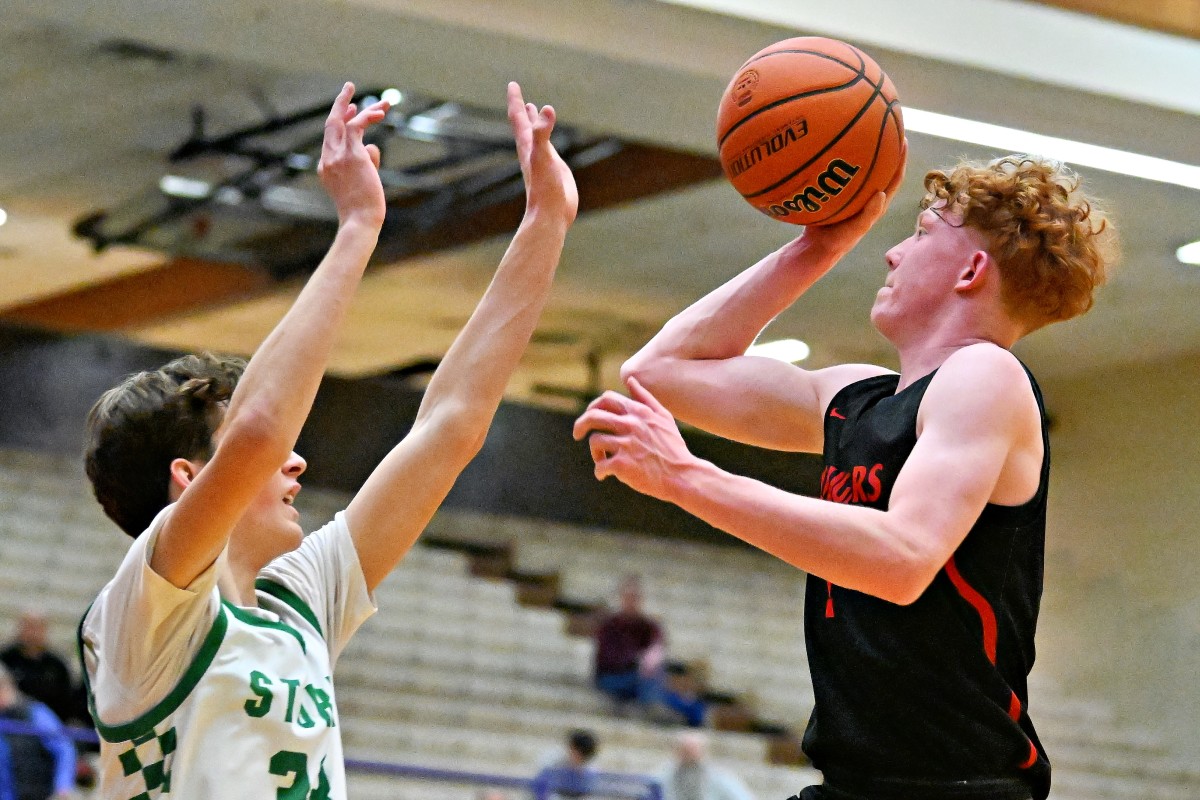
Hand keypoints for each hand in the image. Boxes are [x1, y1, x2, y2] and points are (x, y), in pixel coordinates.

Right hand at [318, 82, 390, 228]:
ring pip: (346, 122)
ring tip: (384, 103)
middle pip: (331, 124)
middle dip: (340, 103)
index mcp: (326, 167)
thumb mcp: (361, 182)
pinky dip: (369, 117)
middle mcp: (328, 159)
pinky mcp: (353, 155)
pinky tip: (381, 113)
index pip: (331, 138)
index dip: (341, 121)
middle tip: (349, 87)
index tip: (352, 110)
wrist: (359, 221)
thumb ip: (366, 162)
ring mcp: (338, 156)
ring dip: (366, 110)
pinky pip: (358, 127)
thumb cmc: (362, 210)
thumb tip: (373, 147)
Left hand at [507, 81, 577, 224]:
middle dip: (521, 109)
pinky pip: (547, 148)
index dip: (516, 100)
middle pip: (523, 125)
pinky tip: (549, 140)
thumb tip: (546, 108)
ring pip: (535, 136)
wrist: (550, 215)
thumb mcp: (543, 155)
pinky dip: (546, 138)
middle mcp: (532, 151)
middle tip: (517, 94)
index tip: (512, 84)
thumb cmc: (545, 187)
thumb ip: (543, 132)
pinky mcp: (552, 170)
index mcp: (527, 145)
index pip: (518, 118)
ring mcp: (541, 160)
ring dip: (532, 122)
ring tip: (532, 109)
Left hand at [573, 377, 693, 501]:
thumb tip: (629, 380)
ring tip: (603, 461)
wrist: (683, 476)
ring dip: (596, 453)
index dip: (593, 406)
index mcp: (639, 412)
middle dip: (580, 425)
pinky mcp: (622, 464)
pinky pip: (600, 466)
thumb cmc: (673, 448)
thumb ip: (645, 398)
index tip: (590, 416)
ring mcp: (625, 444)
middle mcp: (631, 424)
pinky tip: (605, 475)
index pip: (606, 399)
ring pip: (595, 441)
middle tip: (577, 434)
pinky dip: (600, 472)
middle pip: (593, 416)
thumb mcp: (664, 418)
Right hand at [800, 137, 908, 259]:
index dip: (901, 160)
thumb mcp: (855, 229)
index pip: (895, 178)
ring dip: (867, 151)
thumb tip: (882, 193)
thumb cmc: (839, 240)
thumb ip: (869, 214)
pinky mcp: (839, 193)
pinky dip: (844, 160)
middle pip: (882, 168)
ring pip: (864, 169)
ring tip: (863, 131)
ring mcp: (854, 194)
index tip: (904, 139)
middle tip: (887, 127)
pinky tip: (836, 147)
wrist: (816, 246)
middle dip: (887, 149)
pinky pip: (844, 172)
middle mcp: (868, 196)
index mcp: (878, 203)